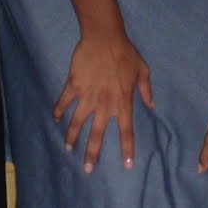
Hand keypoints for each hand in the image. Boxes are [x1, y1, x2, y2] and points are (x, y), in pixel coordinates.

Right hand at [53, 31, 153, 172]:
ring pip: (77, 123)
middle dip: (92, 154)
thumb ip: (146, 90)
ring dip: (72, 137)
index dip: (127, 149)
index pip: (126, 130)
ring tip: (68, 149)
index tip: (126, 165)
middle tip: (88, 170)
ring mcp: (87, 96)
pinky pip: (64, 102)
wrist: (105, 37)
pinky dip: (59, 111)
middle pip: (97, 134)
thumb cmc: (126, 53)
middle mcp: (105, 103)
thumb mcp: (142, 71)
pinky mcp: (74, 85)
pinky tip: (56, 119)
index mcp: (123, 102)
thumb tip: (151, 106)